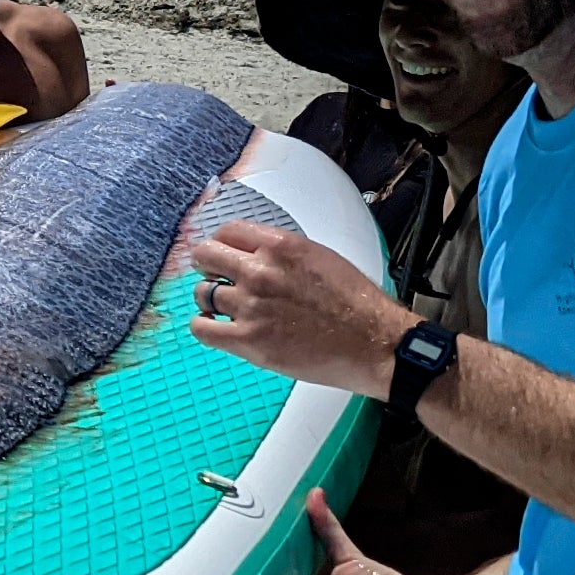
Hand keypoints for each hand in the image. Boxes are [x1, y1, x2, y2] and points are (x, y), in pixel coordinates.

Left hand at [185, 221, 410, 397]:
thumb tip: (260, 256)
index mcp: (281, 246)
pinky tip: (216, 327)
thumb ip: (284, 254)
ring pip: (202, 292)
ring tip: (221, 307)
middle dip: (208, 265)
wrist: (372, 343)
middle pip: (206, 256)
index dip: (221, 243)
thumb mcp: (322, 258)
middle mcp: (261, 271)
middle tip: (214, 276)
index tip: (222, 253)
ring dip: (209, 298)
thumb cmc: (357, 305)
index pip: (228, 231)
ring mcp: (251, 305)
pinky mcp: (248, 340)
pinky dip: (204, 326)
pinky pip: (202, 328)